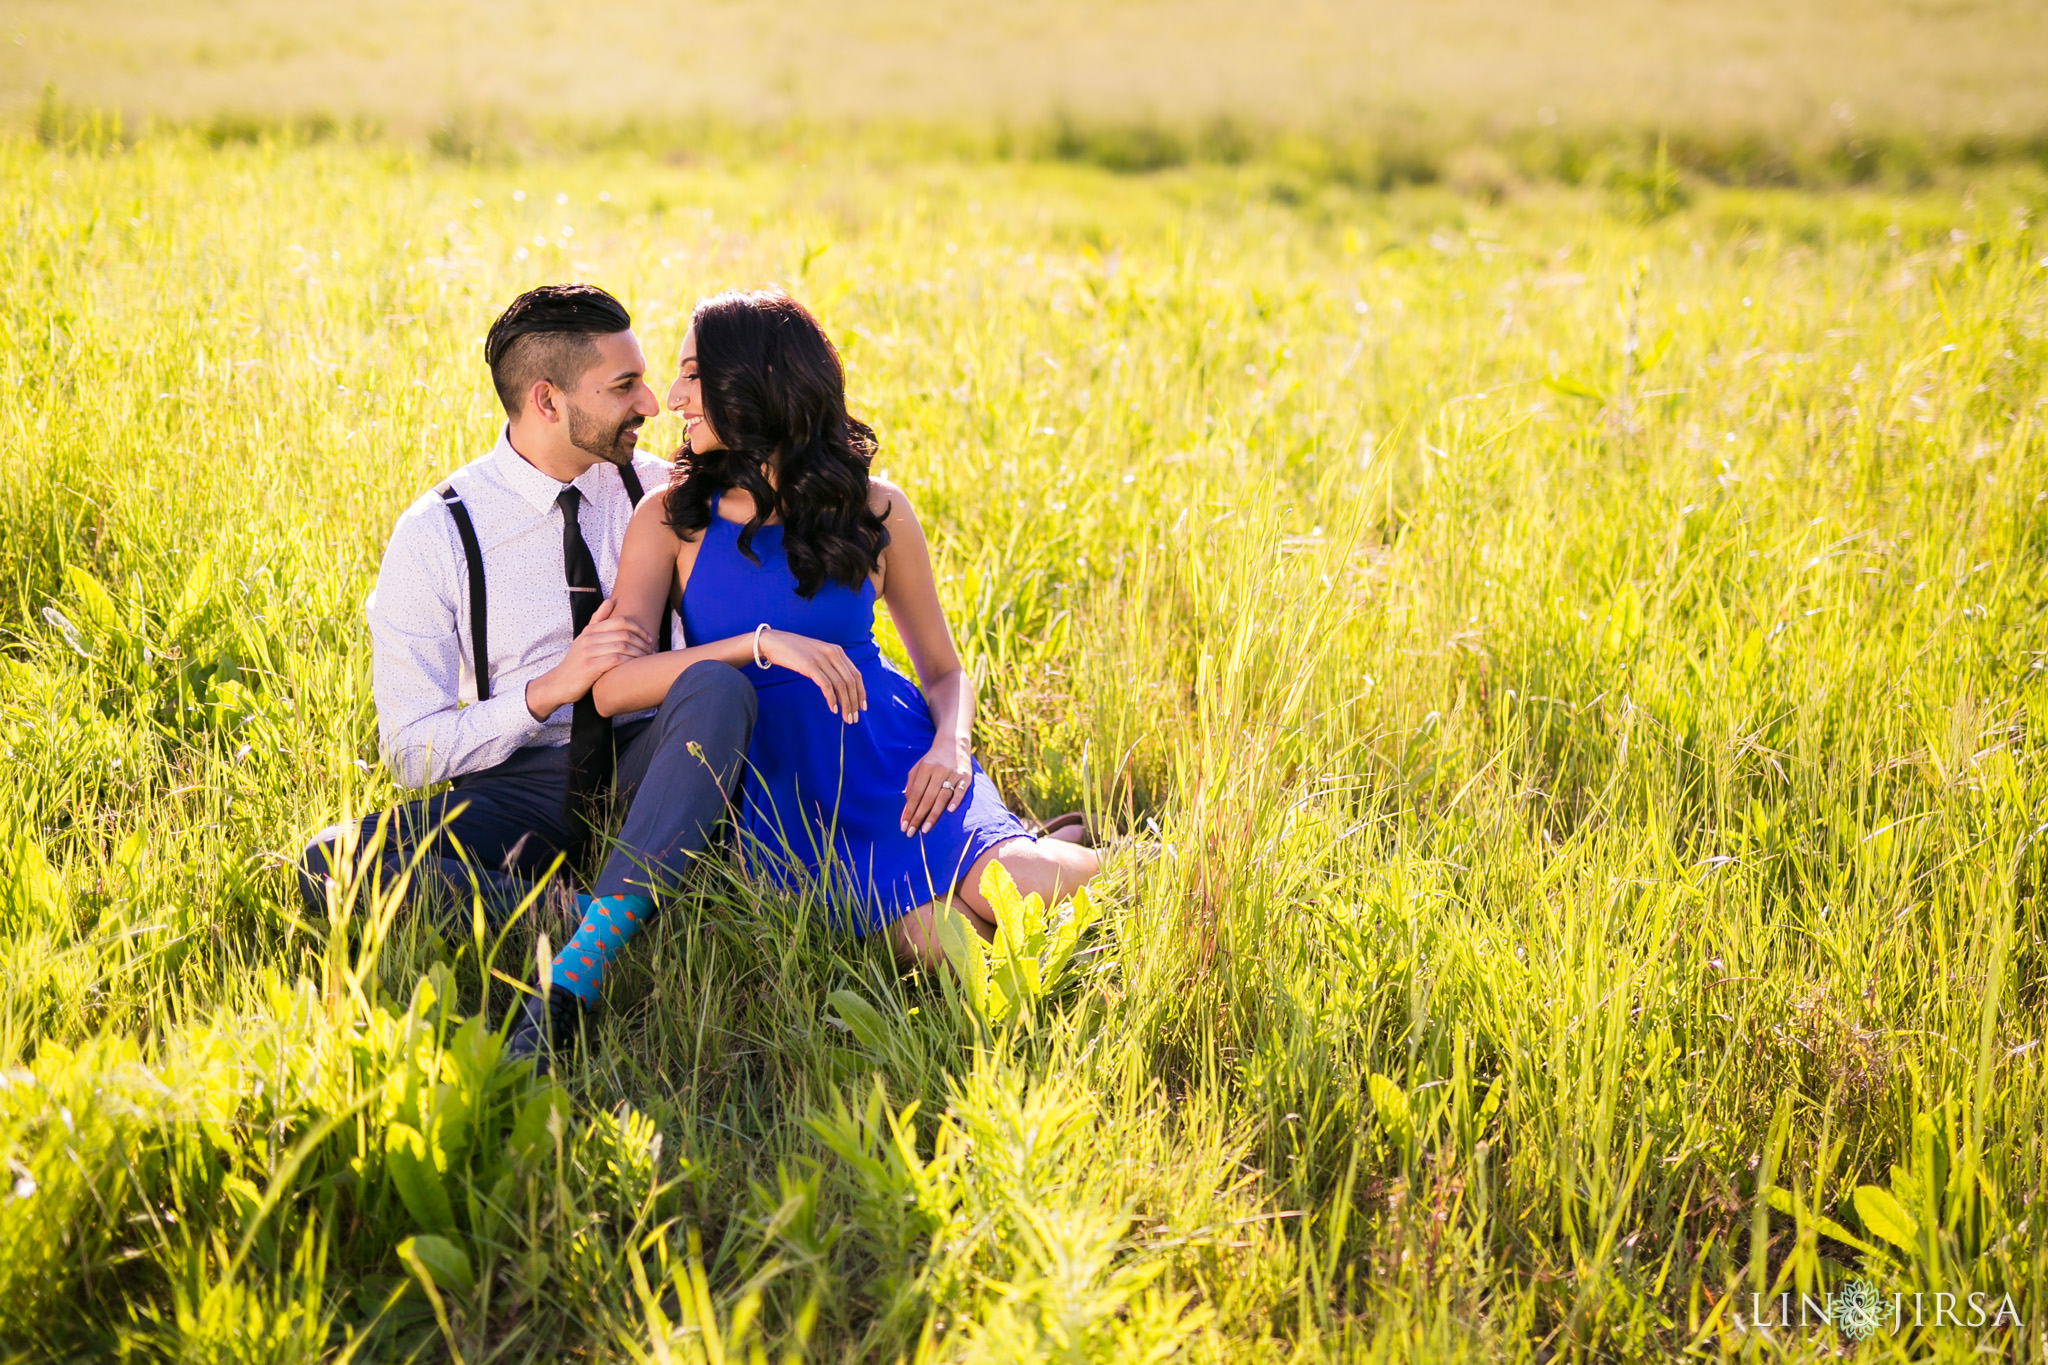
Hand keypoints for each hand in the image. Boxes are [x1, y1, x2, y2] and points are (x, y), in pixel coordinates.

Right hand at [525, 597, 652, 718]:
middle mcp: (589, 638)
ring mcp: (588, 652)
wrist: (559, 684)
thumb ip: (597, 620)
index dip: (639, 628)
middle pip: (624, 634)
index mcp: (590, 630)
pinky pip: (616, 660)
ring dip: (639, 653)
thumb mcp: (584, 639)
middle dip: (642, 642)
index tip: (649, 638)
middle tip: (652, 650)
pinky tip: (636, 667)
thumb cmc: (577, 662)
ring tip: (647, 659)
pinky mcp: (590, 667)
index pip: (620, 621)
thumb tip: (610, 601)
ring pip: (622, 646)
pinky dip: (629, 662)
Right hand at [757, 628, 866, 722]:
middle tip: (854, 718)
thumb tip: (841, 687)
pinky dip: (831, 699)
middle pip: (851, 682)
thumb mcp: (818, 655)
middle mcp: (833, 653)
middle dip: (854, 702)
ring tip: (845, 717)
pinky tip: (833, 708)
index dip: (861, 692)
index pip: (856, 675)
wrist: (774, 642)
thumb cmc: (795, 652)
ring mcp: (822, 659)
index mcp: (837, 651)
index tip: (862, 707)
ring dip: (845, 704)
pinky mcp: (810, 665)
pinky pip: (826, 685)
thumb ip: (831, 666)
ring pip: (841, 685)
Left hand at [901, 737, 971, 834]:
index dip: (909, 811)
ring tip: (925, 829)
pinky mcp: (966, 776)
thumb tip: (907, 808)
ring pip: (942, 796)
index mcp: (925, 768)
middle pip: (927, 797)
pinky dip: (956, 800)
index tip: (904, 826)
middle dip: (918, 817)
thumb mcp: (918, 768)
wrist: (954, 743)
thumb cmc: (932, 760)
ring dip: (933, 814)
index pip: (915, 794)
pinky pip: (961, 790)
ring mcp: (953, 773)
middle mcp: (938, 770)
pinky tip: (949, 811)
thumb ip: (911, 786)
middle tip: (911, 833)